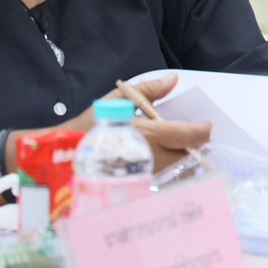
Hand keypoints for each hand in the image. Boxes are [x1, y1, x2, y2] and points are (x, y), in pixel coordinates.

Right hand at [66, 75, 210, 173]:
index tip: (205, 126)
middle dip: (194, 147)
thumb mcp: (117, 102)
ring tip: (175, 150)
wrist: (62, 160)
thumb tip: (173, 79)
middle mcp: (154, 158)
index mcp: (151, 134)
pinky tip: (160, 163)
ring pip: (179, 171)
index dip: (203, 131)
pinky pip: (164, 181)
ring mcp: (147, 176)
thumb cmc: (89, 128)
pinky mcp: (138, 189)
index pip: (190, 135)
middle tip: (190, 137)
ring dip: (183, 161)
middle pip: (189, 156)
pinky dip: (169, 173)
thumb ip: (149, 91)